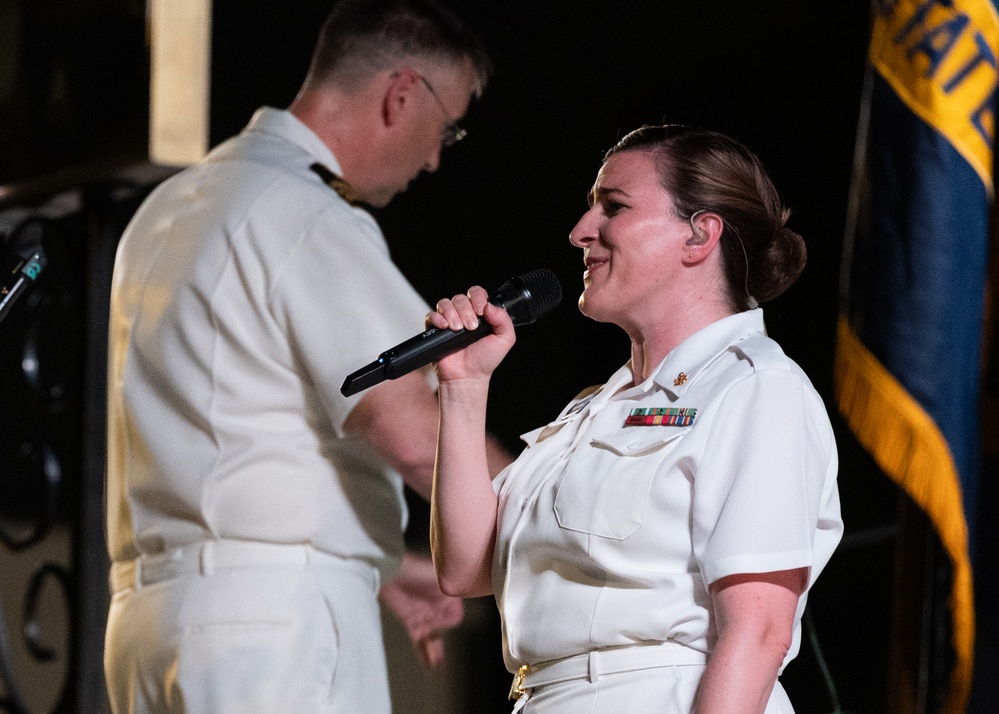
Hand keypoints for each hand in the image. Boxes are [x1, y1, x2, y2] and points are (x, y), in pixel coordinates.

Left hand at [379, 552, 463, 668]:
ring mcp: (426, 616)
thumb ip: (450, 591)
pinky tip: (428, 664)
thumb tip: (456, 606)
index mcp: (449, 596)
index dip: (447, 621)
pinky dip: (423, 653)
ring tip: (436, 664)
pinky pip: (420, 641)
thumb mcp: (439, 577)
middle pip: (445, 628)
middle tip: (431, 639)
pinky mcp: (413, 623)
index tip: (436, 621)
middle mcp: (439, 608)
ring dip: (435, 651)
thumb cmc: (415, 570)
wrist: (389, 571)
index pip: (455, 616)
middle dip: (439, 636)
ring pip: (434, 638)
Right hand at [426, 286, 515, 382]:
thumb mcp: (504, 340)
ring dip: (452, 314)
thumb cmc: (485, 360)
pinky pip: (431, 315)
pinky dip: (437, 318)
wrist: (468, 376)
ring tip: (458, 329)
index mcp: (480, 314)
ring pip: (446, 303)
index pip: (476, 293)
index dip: (478, 298)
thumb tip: (490, 306)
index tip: (481, 311)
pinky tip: (445, 327)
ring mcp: (449, 320)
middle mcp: (464, 314)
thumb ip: (504, 320)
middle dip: (466, 311)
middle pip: (460, 298)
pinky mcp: (435, 330)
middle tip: (471, 327)